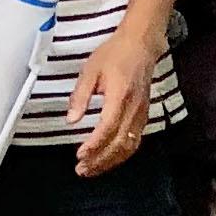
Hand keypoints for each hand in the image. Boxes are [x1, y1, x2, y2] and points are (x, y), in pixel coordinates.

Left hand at [66, 27, 158, 176]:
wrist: (140, 45)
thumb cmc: (115, 54)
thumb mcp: (90, 70)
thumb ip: (80, 97)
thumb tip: (71, 120)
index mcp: (119, 96)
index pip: (107, 128)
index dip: (94, 146)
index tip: (80, 155)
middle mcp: (133, 108)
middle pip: (118, 144)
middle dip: (100, 160)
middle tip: (82, 169)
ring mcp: (141, 114)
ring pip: (129, 147)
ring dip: (111, 162)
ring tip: (93, 169)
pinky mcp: (143, 116)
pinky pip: (135, 142)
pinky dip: (122, 155)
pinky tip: (110, 160)